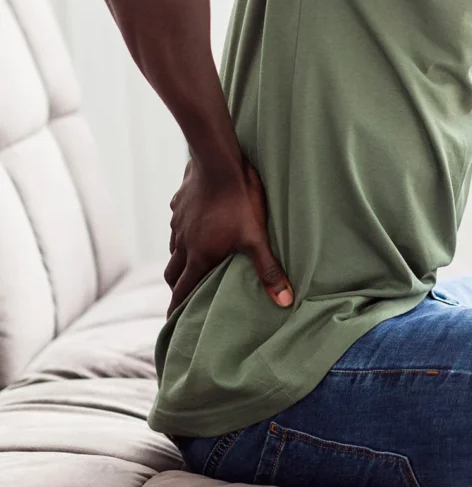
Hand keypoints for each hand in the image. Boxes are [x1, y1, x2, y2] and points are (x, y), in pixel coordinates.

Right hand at [164, 157, 292, 319]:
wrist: (217, 162)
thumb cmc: (238, 202)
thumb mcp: (256, 238)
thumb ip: (269, 271)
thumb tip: (285, 301)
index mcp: (198, 256)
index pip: (181, 291)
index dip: (176, 310)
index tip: (172, 324)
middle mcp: (183, 243)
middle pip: (172, 274)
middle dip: (177, 287)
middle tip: (183, 296)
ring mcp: (178, 222)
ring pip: (173, 248)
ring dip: (180, 260)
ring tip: (190, 264)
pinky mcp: (178, 204)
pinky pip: (176, 225)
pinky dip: (183, 234)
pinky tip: (194, 227)